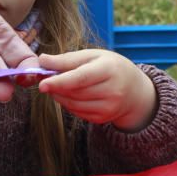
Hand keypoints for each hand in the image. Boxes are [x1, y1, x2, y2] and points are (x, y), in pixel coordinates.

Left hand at [37, 50, 157, 131]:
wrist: (134, 90)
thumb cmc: (110, 67)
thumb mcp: (92, 56)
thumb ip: (66, 59)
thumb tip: (42, 60)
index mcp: (109, 69)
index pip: (81, 78)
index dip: (60, 82)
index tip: (42, 84)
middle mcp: (112, 90)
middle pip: (75, 93)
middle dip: (56, 87)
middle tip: (46, 79)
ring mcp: (109, 107)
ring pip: (73, 105)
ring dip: (60, 96)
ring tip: (58, 86)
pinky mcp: (103, 119)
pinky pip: (77, 113)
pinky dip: (68, 104)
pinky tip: (71, 95)